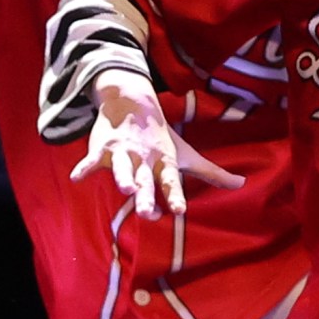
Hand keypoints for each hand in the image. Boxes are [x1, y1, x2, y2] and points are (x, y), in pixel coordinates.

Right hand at [72, 78, 241, 218]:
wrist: (134, 105)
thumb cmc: (162, 138)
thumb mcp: (186, 156)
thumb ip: (212, 173)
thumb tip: (242, 184)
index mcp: (164, 162)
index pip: (171, 182)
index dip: (175, 195)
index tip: (180, 210)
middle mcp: (144, 159)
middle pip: (145, 180)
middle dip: (146, 195)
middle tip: (148, 213)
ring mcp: (123, 152)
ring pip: (121, 167)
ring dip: (122, 176)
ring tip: (122, 188)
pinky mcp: (102, 148)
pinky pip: (91, 161)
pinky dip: (84, 168)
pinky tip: (76, 178)